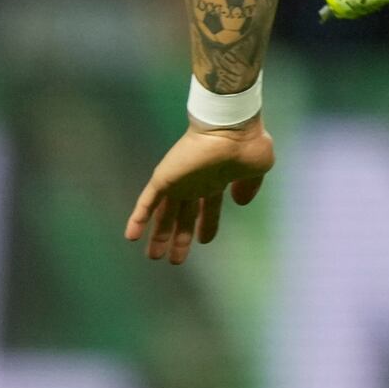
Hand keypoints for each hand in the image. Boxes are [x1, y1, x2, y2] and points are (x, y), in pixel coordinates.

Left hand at [125, 117, 274, 264]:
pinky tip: (131, 236)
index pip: (208, 207)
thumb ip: (249, 187)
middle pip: (183, 216)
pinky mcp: (164, 178)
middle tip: (174, 259)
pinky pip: (147, 202)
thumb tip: (241, 203)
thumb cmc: (247, 145)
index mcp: (216, 181)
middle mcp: (195, 183)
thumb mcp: (257, 169)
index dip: (206, 224)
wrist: (231, 127)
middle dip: (179, 237)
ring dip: (158, 234)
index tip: (204, 240)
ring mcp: (178, 182)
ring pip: (164, 214)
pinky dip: (138, 219)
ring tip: (153, 256)